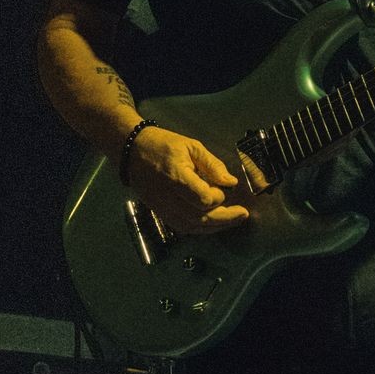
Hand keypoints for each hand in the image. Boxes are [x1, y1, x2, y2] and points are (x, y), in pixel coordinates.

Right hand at [125, 126, 250, 230]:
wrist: (132, 152)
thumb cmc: (161, 145)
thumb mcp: (191, 146)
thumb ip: (212, 165)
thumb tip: (230, 182)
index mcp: (175, 177)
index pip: (203, 199)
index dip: (218, 196)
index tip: (223, 187)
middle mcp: (167, 197)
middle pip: (200, 218)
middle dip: (225, 218)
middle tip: (242, 214)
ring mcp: (163, 208)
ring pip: (193, 227)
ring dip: (216, 226)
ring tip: (233, 220)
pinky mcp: (161, 213)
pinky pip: (183, 227)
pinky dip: (201, 228)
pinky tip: (214, 222)